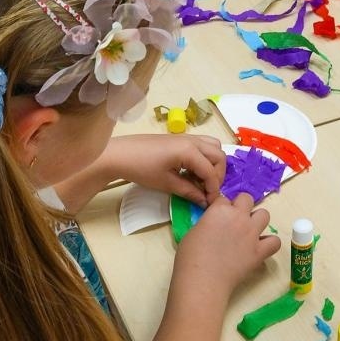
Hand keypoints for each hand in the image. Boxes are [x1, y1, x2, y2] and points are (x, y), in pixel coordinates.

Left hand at [108, 134, 225, 206]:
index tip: (209, 202)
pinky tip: (193, 171)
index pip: (211, 171)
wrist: (120, 154)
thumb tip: (204, 201)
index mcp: (189, 151)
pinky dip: (205, 157)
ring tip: (202, 179)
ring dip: (213, 163)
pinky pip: (202, 145)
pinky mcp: (180, 138)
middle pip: (219, 155)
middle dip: (218, 174)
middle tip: (207, 190)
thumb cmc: (141, 169)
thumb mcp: (166, 183)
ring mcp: (187, 137)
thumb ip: (189, 191)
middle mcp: (192, 140)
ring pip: (213, 146)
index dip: (213, 189)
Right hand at [172, 192, 280, 300]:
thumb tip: (214, 225)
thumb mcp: (194, 231)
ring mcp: (252, 233)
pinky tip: (260, 248)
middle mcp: (239, 217)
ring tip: (249, 232)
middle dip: (241, 207)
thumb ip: (208, 222)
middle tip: (234, 222)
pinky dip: (269, 243)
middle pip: (247, 199)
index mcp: (220, 210)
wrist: (203, 279)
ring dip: (257, 221)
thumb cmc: (190, 256)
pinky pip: (274, 241)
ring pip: (265, 215)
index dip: (221, 208)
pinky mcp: (260, 251)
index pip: (224, 199)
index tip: (218, 219)